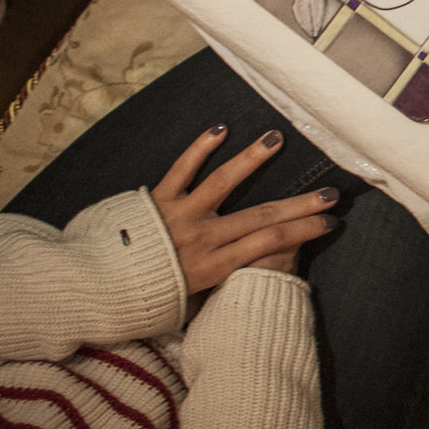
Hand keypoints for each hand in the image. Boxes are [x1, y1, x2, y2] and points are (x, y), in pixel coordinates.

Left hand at [152, 127, 335, 291]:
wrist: (97, 288)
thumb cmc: (147, 296)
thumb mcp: (191, 300)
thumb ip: (224, 281)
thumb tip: (260, 267)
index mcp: (212, 266)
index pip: (270, 243)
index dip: (304, 231)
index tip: (330, 221)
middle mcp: (201, 239)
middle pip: (260, 216)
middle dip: (300, 205)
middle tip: (331, 192)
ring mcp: (179, 216)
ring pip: (222, 183)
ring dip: (252, 160)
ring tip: (276, 139)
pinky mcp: (156, 199)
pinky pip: (180, 169)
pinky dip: (200, 148)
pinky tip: (221, 128)